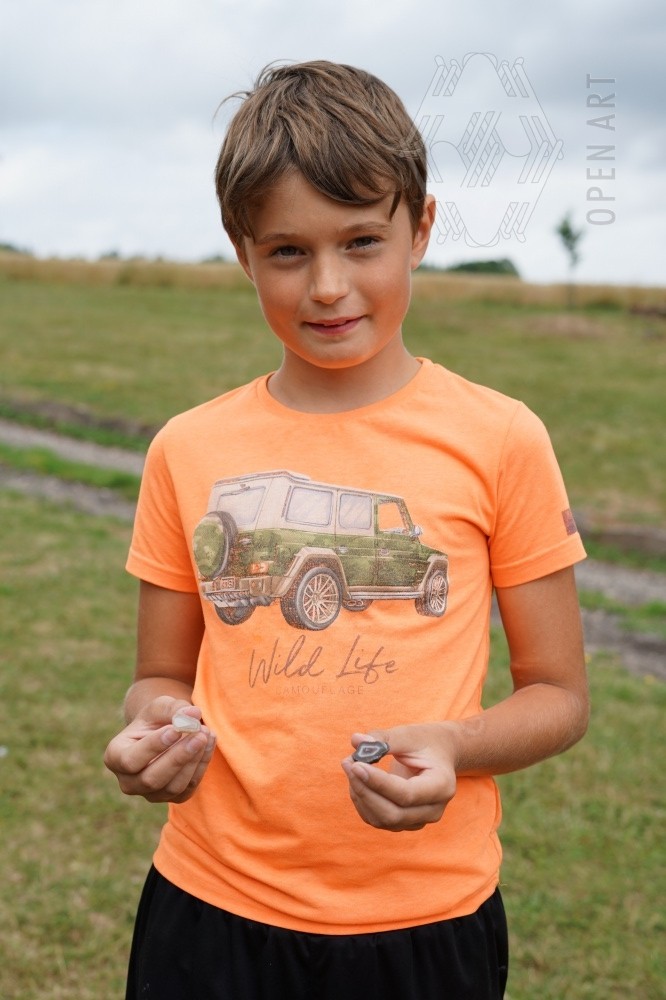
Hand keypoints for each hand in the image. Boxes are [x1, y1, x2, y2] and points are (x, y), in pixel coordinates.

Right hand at [104, 696, 215, 802]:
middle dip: (178, 757)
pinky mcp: (173, 798)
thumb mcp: (159, 707)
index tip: (175, 730)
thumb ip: (173, 708)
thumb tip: (193, 714)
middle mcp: (128, 782)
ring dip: (193, 760)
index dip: (153, 747)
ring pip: (173, 786)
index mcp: (115, 757)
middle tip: (199, 734)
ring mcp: (150, 794)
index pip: (130, 760)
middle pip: (151, 779)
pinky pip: (188, 788)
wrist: (163, 733)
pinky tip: (210, 742)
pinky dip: (202, 765)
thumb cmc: (156, 718)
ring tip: (206, 733)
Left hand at [341, 724, 456, 831]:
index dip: (378, 783)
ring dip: (360, 795)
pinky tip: (357, 779)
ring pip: (382, 820)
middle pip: (393, 814)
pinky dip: (362, 801)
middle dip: (365, 790)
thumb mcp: (409, 734)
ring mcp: (419, 820)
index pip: (407, 794)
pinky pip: (377, 819)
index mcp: (442, 786)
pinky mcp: (404, 822)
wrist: (439, 754)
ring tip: (350, 766)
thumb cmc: (425, 742)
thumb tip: (356, 741)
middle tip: (348, 763)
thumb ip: (384, 739)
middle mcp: (433, 810)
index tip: (356, 764)